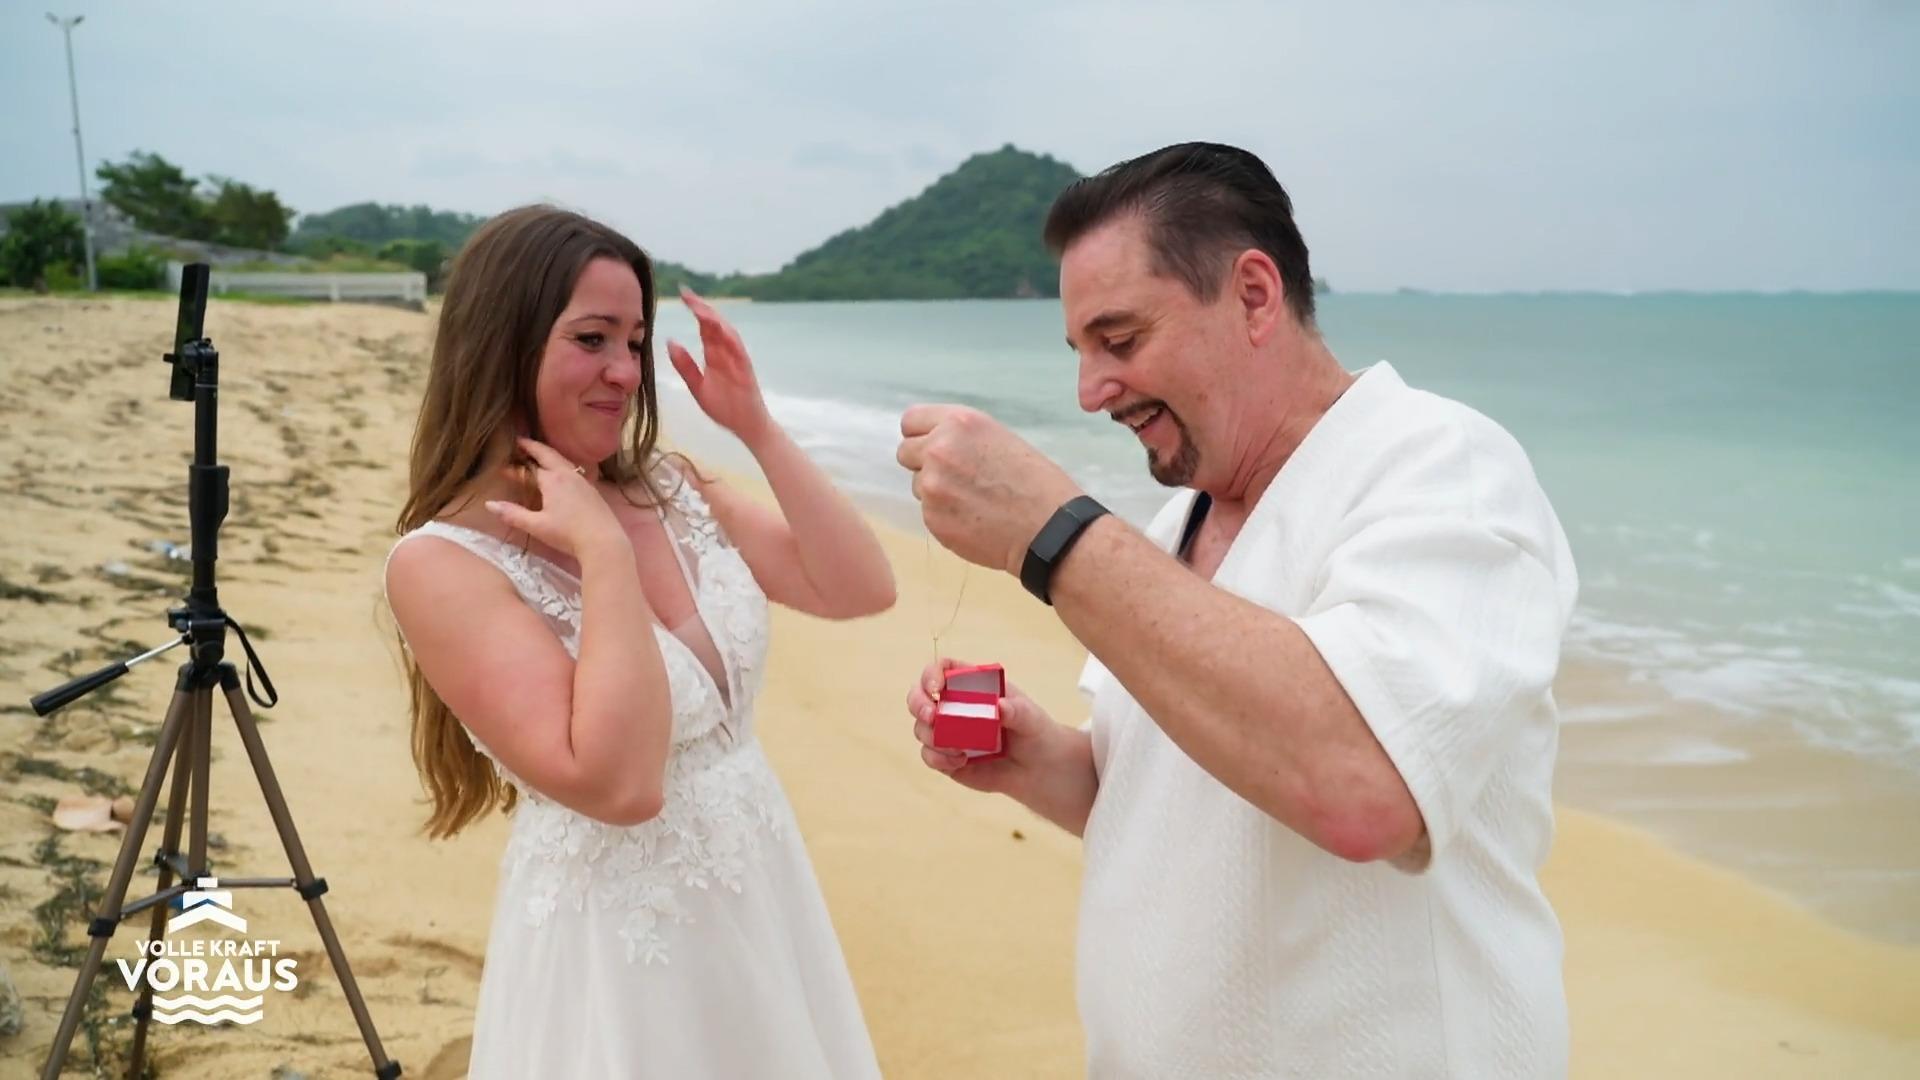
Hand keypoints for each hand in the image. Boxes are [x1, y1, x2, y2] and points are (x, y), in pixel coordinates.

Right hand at [485, 437, 625, 558]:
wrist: (604, 541)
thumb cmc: (568, 534)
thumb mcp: (537, 526)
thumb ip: (513, 514)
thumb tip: (489, 504)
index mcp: (553, 480)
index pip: (530, 468)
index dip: (516, 468)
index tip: (503, 467)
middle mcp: (569, 475)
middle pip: (549, 455)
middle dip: (534, 447)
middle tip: (522, 442)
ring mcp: (583, 481)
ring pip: (563, 461)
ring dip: (549, 456)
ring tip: (540, 456)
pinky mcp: (592, 490)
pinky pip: (573, 471)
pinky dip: (561, 466)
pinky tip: (561, 476)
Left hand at [667, 286, 774, 446]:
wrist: (746, 426)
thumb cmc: (725, 407)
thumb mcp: (697, 386)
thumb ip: (684, 365)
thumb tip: (670, 342)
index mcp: (714, 354)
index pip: (704, 327)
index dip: (695, 311)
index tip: (682, 296)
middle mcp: (726, 352)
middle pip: (715, 324)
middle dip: (701, 307)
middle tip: (686, 294)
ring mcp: (737, 359)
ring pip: (727, 332)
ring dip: (713, 318)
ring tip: (698, 308)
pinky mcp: (745, 369)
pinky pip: (738, 349)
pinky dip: (729, 337)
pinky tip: (718, 328)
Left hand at [896, 405, 1082, 574]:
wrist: (1048, 529)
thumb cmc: (1036, 483)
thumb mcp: (1000, 439)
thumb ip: (961, 438)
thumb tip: (932, 445)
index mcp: (959, 423)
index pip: (910, 421)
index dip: (921, 435)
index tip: (931, 445)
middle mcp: (939, 449)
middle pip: (905, 452)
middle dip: (924, 463)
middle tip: (955, 477)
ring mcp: (932, 486)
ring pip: (918, 485)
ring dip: (937, 492)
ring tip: (973, 500)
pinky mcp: (932, 518)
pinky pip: (928, 512)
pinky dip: (945, 516)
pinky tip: (974, 519)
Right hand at [906, 657, 1066, 800]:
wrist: (1037, 767)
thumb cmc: (1033, 731)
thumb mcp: (1031, 718)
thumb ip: (1017, 711)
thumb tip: (1001, 707)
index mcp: (970, 685)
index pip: (942, 669)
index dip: (932, 674)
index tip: (936, 688)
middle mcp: (952, 705)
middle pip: (919, 695)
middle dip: (918, 704)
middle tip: (932, 717)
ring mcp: (946, 732)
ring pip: (921, 728)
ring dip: (932, 737)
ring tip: (960, 749)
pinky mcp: (945, 757)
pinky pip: (929, 755)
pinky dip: (939, 758)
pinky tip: (961, 761)